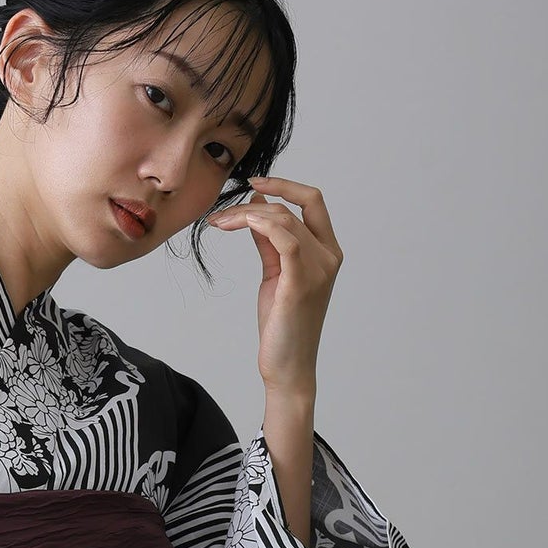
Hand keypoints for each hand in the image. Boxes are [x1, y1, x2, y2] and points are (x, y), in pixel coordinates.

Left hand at [205, 175, 342, 394]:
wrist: (287, 365)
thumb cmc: (282, 324)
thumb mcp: (275, 275)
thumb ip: (269, 242)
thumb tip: (257, 207)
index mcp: (327, 251)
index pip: (312, 201)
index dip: (285, 185)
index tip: (255, 182)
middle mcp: (328, 256)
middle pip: (291, 209)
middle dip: (251, 205)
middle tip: (220, 215)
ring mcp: (318, 269)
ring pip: (283, 220)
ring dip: (245, 215)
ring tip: (219, 223)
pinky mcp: (301, 282)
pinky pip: (283, 238)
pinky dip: (257, 224)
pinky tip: (234, 226)